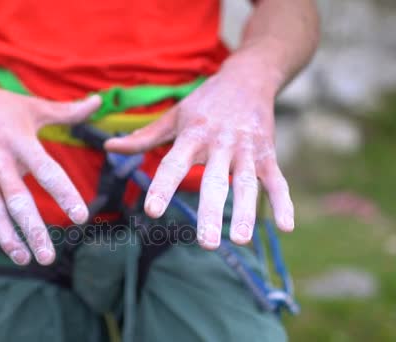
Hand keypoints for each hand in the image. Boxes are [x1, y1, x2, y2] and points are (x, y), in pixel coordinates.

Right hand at [0, 73, 100, 264]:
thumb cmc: (0, 105)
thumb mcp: (34, 106)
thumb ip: (68, 111)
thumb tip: (98, 101)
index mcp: (21, 143)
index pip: (47, 172)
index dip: (64, 194)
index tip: (81, 216)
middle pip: (18, 201)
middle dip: (33, 230)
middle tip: (48, 256)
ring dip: (7, 237)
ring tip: (23, 259)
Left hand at [105, 59, 293, 249]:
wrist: (248, 77)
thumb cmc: (205, 102)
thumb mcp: (174, 116)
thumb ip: (144, 136)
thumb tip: (109, 146)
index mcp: (193, 135)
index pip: (174, 164)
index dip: (163, 187)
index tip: (152, 210)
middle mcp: (220, 143)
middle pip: (215, 181)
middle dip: (211, 212)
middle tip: (206, 244)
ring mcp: (247, 150)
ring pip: (247, 185)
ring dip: (245, 213)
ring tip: (240, 240)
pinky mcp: (268, 154)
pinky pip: (277, 181)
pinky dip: (284, 202)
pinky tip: (286, 227)